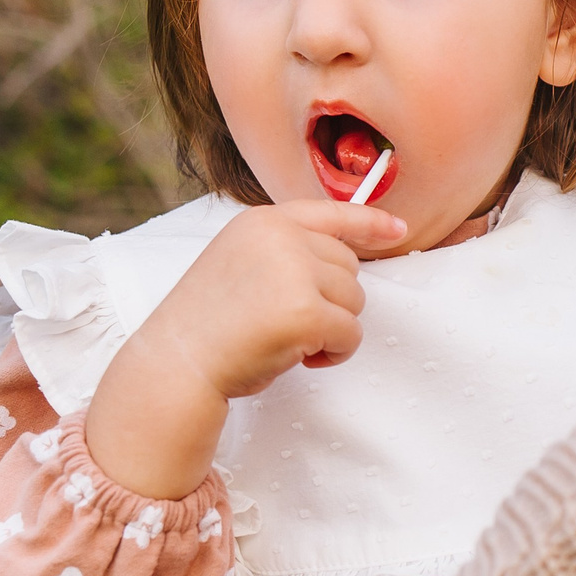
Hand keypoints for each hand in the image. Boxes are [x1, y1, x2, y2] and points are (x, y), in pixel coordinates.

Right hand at [82, 201, 405, 496]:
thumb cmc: (208, 325)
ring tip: (286, 340)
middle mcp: (281, 237)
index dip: (370, 222)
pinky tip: (298, 358)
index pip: (331, 212)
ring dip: (332, 328)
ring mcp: (294, 272)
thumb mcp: (241, 264)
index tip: (398, 229)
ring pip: (355, 301)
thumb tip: (347, 264)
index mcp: (263, 221)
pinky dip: (334, 354)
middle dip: (331, 301)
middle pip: (349, 266)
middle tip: (286, 324)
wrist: (177, 363)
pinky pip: (351, 334)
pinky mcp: (307, 312)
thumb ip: (285, 253)